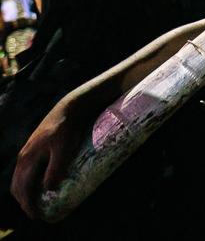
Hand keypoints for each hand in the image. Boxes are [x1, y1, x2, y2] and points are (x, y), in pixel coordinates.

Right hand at [10, 97, 87, 219]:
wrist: (68, 109)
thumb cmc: (67, 129)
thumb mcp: (64, 150)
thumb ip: (55, 169)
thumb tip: (47, 190)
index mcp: (28, 160)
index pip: (23, 188)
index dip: (27, 204)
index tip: (36, 215)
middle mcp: (23, 157)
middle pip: (16, 186)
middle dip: (23, 201)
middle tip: (36, 213)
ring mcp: (26, 152)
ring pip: (18, 178)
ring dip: (23, 193)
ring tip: (35, 202)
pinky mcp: (32, 149)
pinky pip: (23, 171)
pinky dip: (25, 183)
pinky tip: (37, 184)